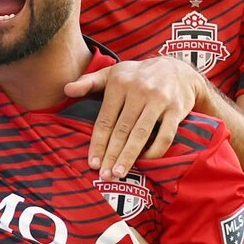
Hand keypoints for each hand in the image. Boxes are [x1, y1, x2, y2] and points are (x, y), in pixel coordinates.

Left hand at [64, 56, 204, 180]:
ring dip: (129, 156)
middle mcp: (138, 91)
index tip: (92, 162)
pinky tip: (145, 161)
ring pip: (141, 134)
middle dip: (111, 154)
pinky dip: (155, 151)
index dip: (98, 143)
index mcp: (119, 84)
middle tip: (104, 175)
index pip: (105, 119)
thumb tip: (66, 89)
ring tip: (119, 173)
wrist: (177, 68)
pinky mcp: (176, 109)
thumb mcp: (112, 73)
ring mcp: (158, 100)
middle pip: (121, 129)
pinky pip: (165, 135)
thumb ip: (89, 82)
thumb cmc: (137, 75)